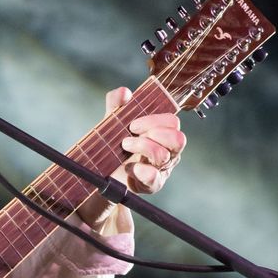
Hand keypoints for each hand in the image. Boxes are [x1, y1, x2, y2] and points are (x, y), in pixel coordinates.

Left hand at [79, 86, 185, 226]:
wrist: (100, 172)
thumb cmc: (112, 144)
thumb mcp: (112, 121)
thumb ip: (116, 103)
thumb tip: (125, 93)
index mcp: (162, 133)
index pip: (172, 122)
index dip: (154, 120)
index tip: (133, 124)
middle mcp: (168, 151)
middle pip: (177, 139)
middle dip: (152, 133)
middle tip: (129, 137)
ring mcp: (162, 169)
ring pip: (164, 156)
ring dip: (142, 148)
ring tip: (124, 148)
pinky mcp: (152, 185)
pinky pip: (154, 178)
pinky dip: (140, 171)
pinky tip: (128, 168)